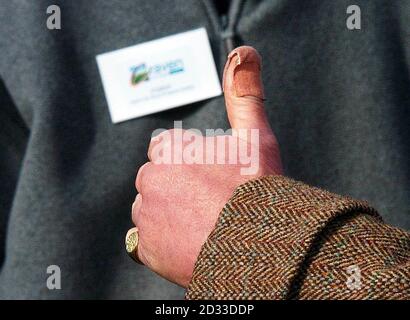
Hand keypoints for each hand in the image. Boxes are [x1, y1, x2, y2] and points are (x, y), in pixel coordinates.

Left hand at [127, 46, 282, 286]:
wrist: (259, 248)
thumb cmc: (257, 190)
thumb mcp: (255, 136)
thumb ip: (243, 93)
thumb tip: (244, 52)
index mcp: (169, 148)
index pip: (166, 151)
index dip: (188, 165)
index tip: (209, 179)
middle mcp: (149, 178)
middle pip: (158, 181)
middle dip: (177, 191)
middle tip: (211, 206)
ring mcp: (146, 216)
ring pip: (152, 211)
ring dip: (169, 218)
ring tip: (204, 228)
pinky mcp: (146, 249)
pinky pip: (146, 243)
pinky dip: (162, 245)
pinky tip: (190, 245)